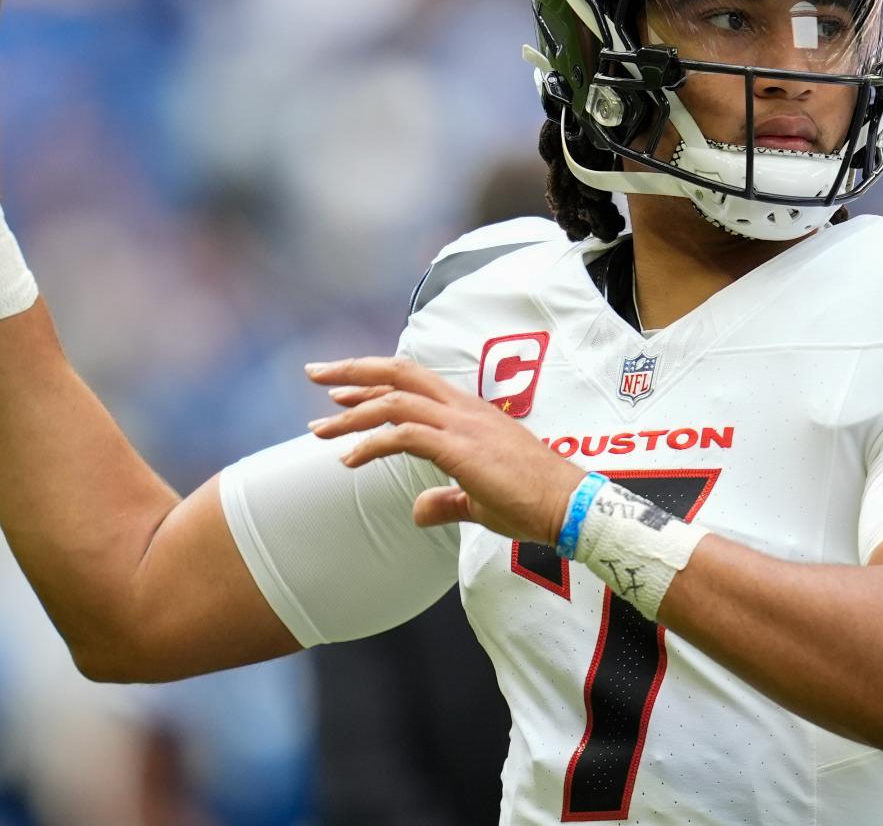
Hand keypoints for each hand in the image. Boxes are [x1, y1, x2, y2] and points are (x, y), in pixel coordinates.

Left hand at [304, 356, 587, 544]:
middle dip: (352, 372)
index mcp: (469, 412)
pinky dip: (371, 444)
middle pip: (399, 373)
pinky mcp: (460, 449)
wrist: (568, 505)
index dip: (374, 380)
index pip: (413, 380)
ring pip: (395, 401)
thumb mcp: (479, 501)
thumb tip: (419, 510)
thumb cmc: (532, 502)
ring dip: (352, 412)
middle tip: (315, 374)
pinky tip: (349, 460)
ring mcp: (463, 425)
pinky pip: (405, 436)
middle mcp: (463, 409)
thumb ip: (447, 500)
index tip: (339, 391)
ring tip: (320, 428)